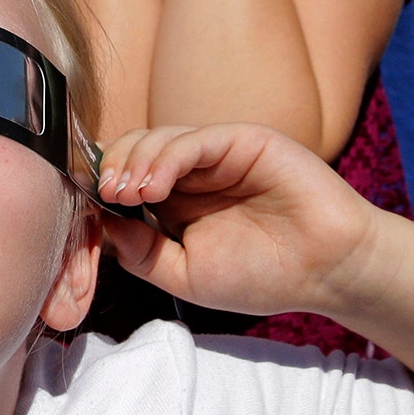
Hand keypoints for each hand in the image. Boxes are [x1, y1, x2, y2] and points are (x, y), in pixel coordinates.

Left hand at [94, 123, 381, 318]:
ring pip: (156, 139)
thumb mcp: (187, 275)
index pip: (124, 178)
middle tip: (107, 195)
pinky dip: (165, 157)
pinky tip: (155, 186)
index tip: (86, 204)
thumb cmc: (263, 275)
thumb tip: (101, 228)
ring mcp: (214, 154)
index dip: (100, 186)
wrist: (327, 271)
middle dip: (111, 169)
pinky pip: (193, 138)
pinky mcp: (240, 140)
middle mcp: (190, 172)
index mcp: (174, 201)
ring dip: (134, 163)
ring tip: (130, 194)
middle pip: (131, 151)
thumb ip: (143, 254)